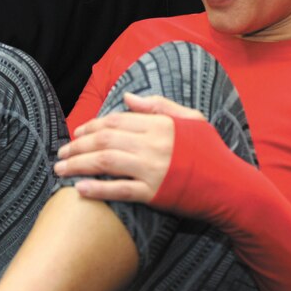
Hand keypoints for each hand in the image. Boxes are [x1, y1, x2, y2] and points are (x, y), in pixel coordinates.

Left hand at [54, 91, 204, 202]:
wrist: (230, 186)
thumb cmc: (211, 152)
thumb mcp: (192, 120)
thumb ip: (159, 106)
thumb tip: (127, 97)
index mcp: (160, 125)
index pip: (116, 120)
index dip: (92, 126)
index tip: (77, 133)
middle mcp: (153, 145)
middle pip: (105, 139)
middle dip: (78, 145)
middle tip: (61, 153)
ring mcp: (153, 170)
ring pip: (105, 162)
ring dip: (78, 164)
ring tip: (60, 168)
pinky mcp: (154, 193)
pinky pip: (119, 190)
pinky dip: (97, 189)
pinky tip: (79, 189)